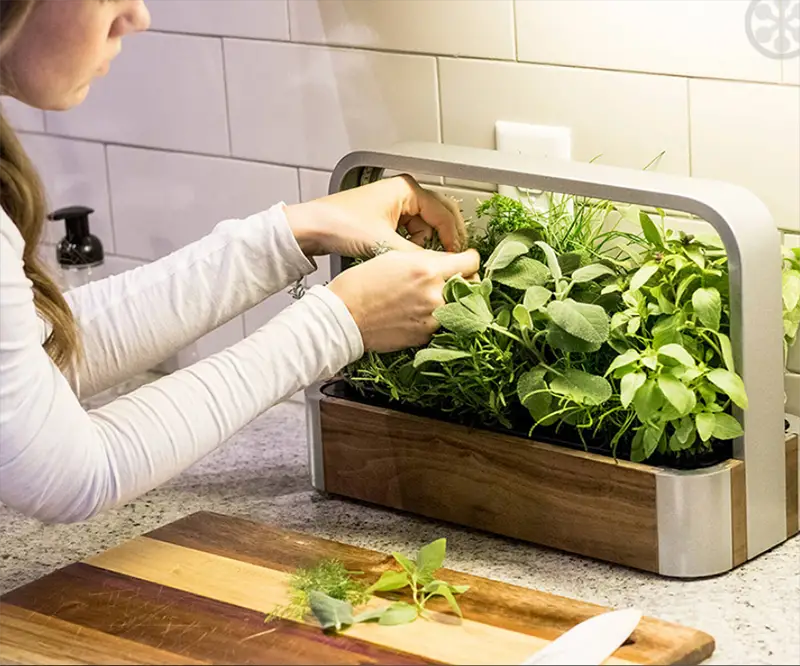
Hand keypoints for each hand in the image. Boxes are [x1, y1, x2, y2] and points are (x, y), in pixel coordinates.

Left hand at [284, 174, 466, 257]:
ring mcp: (393, 205)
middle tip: (448, 261)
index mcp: (407, 189)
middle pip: (437, 217)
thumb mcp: (385, 244)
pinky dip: (410, 246)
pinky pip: (408, 232)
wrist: (310, 228)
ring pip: (423, 227)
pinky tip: (403, 258)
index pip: (445, 212)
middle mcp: (402, 193)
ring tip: (418, 261)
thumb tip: (440, 268)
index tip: (457, 258)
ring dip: (424, 245)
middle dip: (443, 240)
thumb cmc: (341, 224)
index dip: (454, 237)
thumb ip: (418, 257)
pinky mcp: (384, 218)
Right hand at [327, 248, 479, 352]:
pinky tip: (415, 312)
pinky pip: (440, 324)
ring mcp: (431, 320)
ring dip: (450, 301)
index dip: (469, 259)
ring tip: (427, 297)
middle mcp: (435, 295)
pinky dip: (434, 318)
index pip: (471, 262)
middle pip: (470, 287)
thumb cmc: (361, 285)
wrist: (343, 317)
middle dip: (464, 281)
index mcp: (428, 270)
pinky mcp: (424, 337)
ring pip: (457, 307)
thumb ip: (425, 259)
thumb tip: (445, 262)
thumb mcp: (393, 257)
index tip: (466, 260)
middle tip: (451, 279)